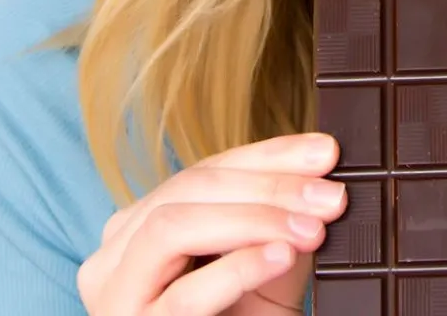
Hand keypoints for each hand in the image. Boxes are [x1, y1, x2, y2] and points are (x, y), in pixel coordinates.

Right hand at [77, 133, 346, 315]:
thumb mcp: (266, 265)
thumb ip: (282, 221)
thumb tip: (319, 169)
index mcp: (141, 227)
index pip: (205, 171)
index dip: (268, 156)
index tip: (325, 153)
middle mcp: (117, 254)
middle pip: (189, 189)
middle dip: (268, 186)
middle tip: (329, 196)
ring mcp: (118, 294)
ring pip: (173, 226)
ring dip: (253, 220)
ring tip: (310, 229)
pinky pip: (183, 294)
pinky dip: (238, 267)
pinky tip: (281, 258)